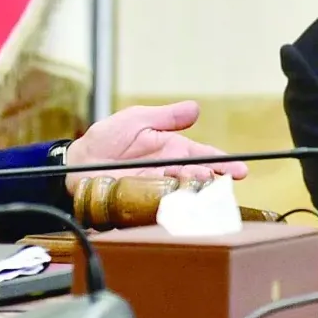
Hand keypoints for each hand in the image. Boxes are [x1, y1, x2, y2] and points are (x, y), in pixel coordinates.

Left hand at [64, 101, 247, 194]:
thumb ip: (166, 116)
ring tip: (200, 189)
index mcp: (173, 148)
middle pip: (199, 178)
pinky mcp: (144, 203)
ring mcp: (158, 188)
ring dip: (195, 194)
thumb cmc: (107, 139)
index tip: (240, 171)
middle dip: (212, 180)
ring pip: (185, 195)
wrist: (78, 164)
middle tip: (217, 179)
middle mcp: (170, 171)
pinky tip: (183, 208)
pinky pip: (165, 208)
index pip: (204, 156)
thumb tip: (196, 108)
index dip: (223, 164)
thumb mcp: (137, 119)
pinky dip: (176, 209)